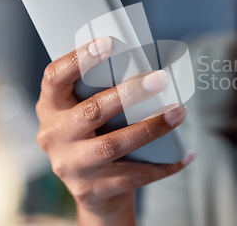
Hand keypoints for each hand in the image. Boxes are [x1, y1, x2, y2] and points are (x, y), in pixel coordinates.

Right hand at [35, 36, 194, 225]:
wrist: (93, 192)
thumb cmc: (95, 137)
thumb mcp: (86, 113)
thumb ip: (102, 92)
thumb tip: (146, 68)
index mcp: (51, 108)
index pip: (54, 78)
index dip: (78, 59)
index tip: (107, 43)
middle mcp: (54, 136)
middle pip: (91, 111)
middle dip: (129, 93)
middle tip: (160, 79)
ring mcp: (71, 166)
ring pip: (114, 144)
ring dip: (151, 127)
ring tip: (179, 112)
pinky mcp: (92, 190)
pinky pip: (134, 175)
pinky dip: (164, 165)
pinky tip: (185, 155)